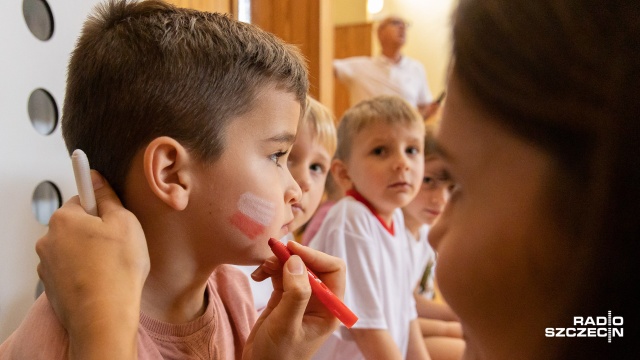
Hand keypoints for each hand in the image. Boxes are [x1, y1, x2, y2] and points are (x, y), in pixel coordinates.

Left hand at [36, 171, 149, 359]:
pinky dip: (85, 270)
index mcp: (63, 218)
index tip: (114, 215)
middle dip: (97, 231)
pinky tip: (103, 279)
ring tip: (113, 266)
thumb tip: (94, 178)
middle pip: (76, 224)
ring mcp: (47, 265)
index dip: (102, 206)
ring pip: (74, 247)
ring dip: (90, 252)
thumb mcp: (124, 221)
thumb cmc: (117, 269)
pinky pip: (71, 269)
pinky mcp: (52, 286)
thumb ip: (107, 196)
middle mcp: (48, 239)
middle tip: (120, 244)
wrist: (104, 316)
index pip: (82, 198)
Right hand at [243, 241, 344, 359]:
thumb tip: (296, 261)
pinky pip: (280, 273)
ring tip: (261, 269)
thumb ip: (295, 294)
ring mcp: (301, 297)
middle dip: (293, 256)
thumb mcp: (286, 326)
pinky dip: (269, 270)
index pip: (334, 269)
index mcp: (329, 309)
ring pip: (295, 265)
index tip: (292, 249)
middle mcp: (319, 300)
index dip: (315, 255)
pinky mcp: (285, 297)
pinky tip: (257, 276)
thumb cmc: (278, 356)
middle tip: (272, 252)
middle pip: (313, 264)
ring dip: (277, 262)